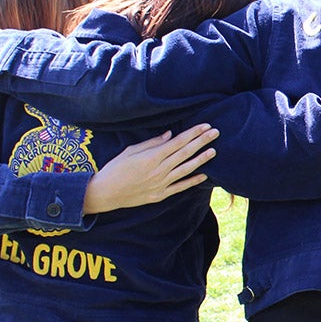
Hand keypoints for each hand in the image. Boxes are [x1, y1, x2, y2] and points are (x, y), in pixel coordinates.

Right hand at [83, 125, 219, 214]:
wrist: (105, 194)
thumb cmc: (115, 169)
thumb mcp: (130, 151)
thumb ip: (152, 143)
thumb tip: (170, 134)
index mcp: (151, 157)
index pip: (178, 142)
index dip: (193, 133)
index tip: (205, 126)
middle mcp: (159, 170)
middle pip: (185, 153)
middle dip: (202, 141)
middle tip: (216, 132)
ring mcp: (161, 184)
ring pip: (186, 169)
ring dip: (201, 159)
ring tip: (214, 150)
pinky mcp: (160, 195)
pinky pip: (180, 187)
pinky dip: (192, 181)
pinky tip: (204, 175)